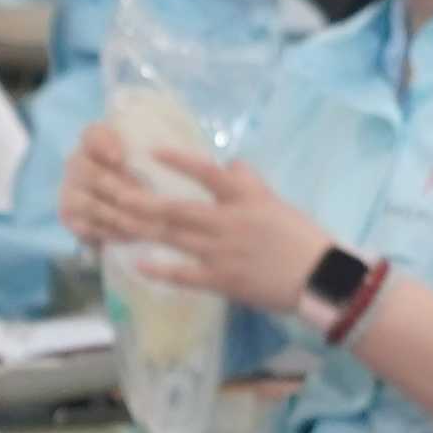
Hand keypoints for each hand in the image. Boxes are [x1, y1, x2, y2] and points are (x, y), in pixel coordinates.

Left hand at [61, 126, 327, 318]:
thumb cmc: (301, 238)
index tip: (151, 151)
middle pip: (175, 209)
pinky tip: (138, 263)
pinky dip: (161, 270)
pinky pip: (185, 274)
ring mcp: (223, 253)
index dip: (178, 161)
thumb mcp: (276, 202)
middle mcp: (229, 222)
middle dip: (139, 201)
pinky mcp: (223, 281)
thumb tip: (229, 164)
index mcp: (245, 199)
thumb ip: (248, 182)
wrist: (322, 278)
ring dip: (140, 229)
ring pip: (173, 238)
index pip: (207, 173)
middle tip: (110, 191)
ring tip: (113, 219)